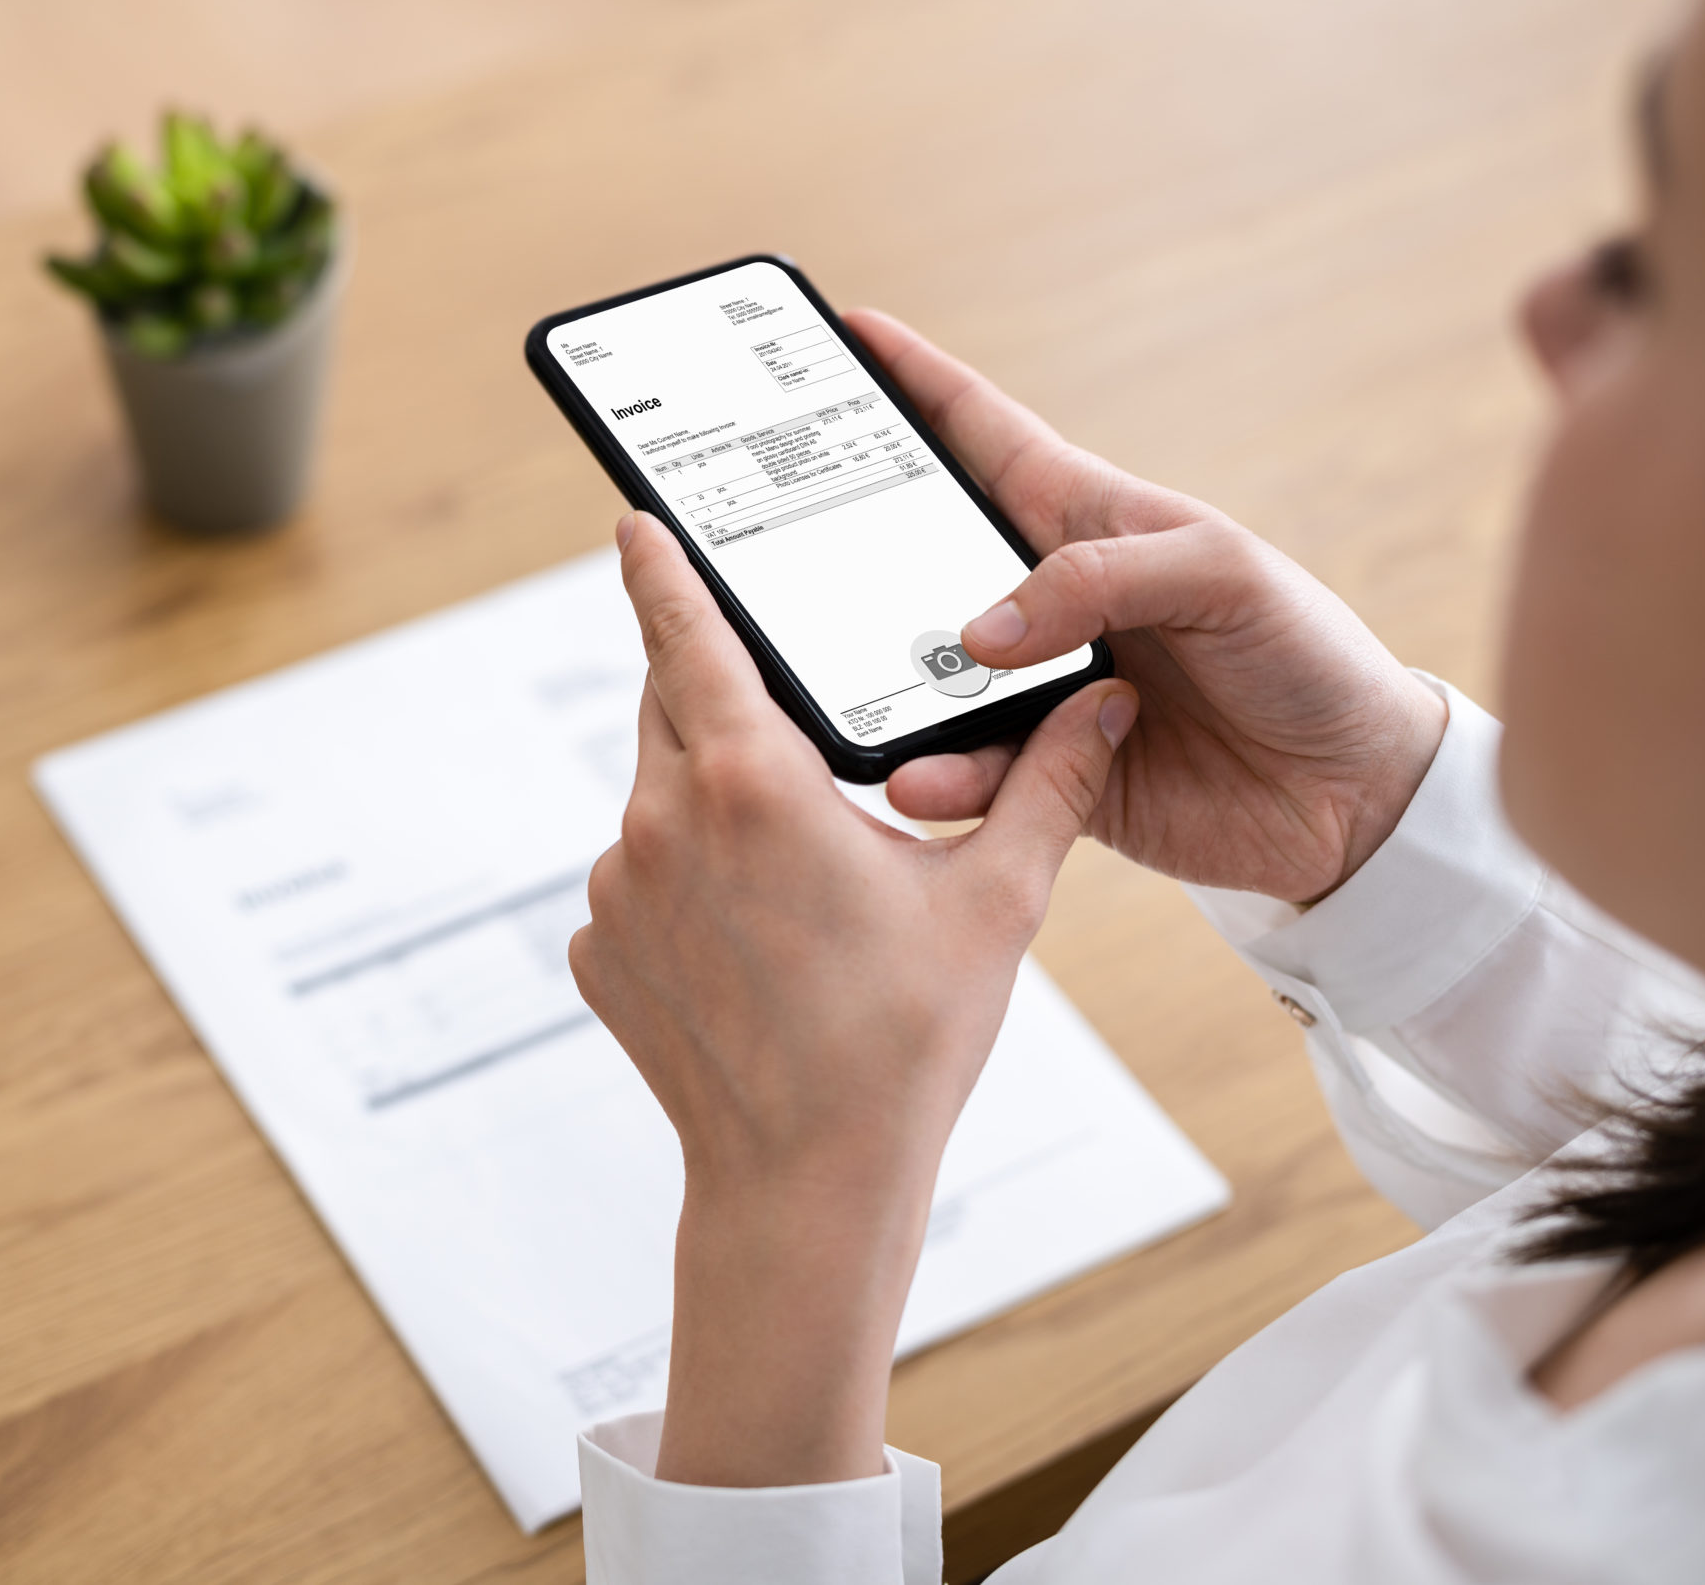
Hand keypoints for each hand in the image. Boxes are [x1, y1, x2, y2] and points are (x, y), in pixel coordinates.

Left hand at [570, 511, 1136, 1487]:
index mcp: (752, 781)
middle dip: (720, 696)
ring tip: (798, 875)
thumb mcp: (996, 901)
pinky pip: (639, 879)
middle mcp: (661, 819)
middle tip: (780, 711)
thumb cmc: (902, 1043)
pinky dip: (686, 884)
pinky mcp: (598, 949)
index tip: (635, 520)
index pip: (689, 635)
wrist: (805, 1184)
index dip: (663, 569)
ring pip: (658, 798)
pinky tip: (755, 942)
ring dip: (713, 804)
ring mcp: (617, 889)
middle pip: (674, 710)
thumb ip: (1049, 783)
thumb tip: (1107, 701)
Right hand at [850, 310, 1447, 904]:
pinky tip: (922, 776)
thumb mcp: (1222, 575)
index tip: (844, 331)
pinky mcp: (1048, 775)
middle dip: (851, 549)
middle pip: (922, 561)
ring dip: (889, 687)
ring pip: (929, 678)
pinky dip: (942, 776)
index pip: (982, 435)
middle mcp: (1049, 601)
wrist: (1356, 795)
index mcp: (1087, 521)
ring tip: (852, 701)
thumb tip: (985, 630)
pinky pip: (973, 774)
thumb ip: (1101, 579)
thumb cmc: (1306, 654)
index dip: (914, 381)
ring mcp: (1041, 690)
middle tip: (778, 544)